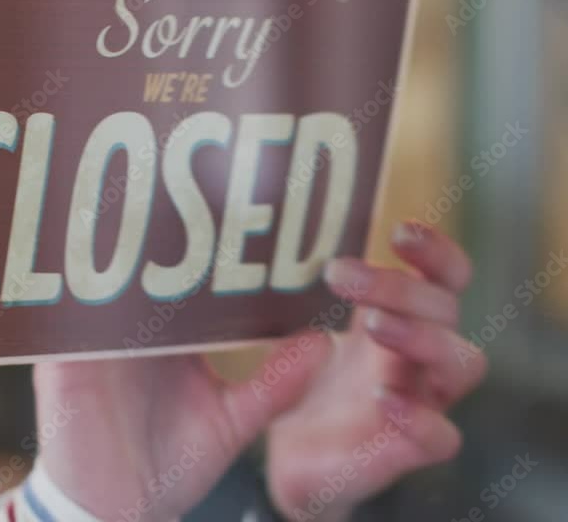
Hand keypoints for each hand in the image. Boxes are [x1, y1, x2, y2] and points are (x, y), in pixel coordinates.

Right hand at [32, 222, 484, 521]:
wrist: (114, 513)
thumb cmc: (167, 469)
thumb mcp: (230, 422)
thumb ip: (273, 385)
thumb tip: (320, 344)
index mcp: (167, 339)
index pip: (188, 275)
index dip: (211, 240)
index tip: (244, 198)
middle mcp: (129, 330)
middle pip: (143, 262)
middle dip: (165, 218)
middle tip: (196, 163)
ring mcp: (93, 341)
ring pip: (103, 273)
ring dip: (120, 231)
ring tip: (148, 182)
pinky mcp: (62, 358)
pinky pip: (70, 309)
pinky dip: (80, 276)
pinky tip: (94, 240)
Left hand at [264, 222, 487, 520]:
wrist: (292, 468)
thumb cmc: (297, 392)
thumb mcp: (281, 339)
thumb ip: (271, 303)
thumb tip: (232, 254)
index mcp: (394, 322)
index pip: (439, 275)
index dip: (433, 251)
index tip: (398, 228)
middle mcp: (416, 357)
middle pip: (445, 307)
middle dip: (400, 284)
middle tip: (341, 273)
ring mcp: (421, 402)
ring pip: (463, 362)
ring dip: (422, 336)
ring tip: (371, 324)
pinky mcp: (408, 450)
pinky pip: (442, 437)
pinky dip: (419, 417)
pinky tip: (382, 398)